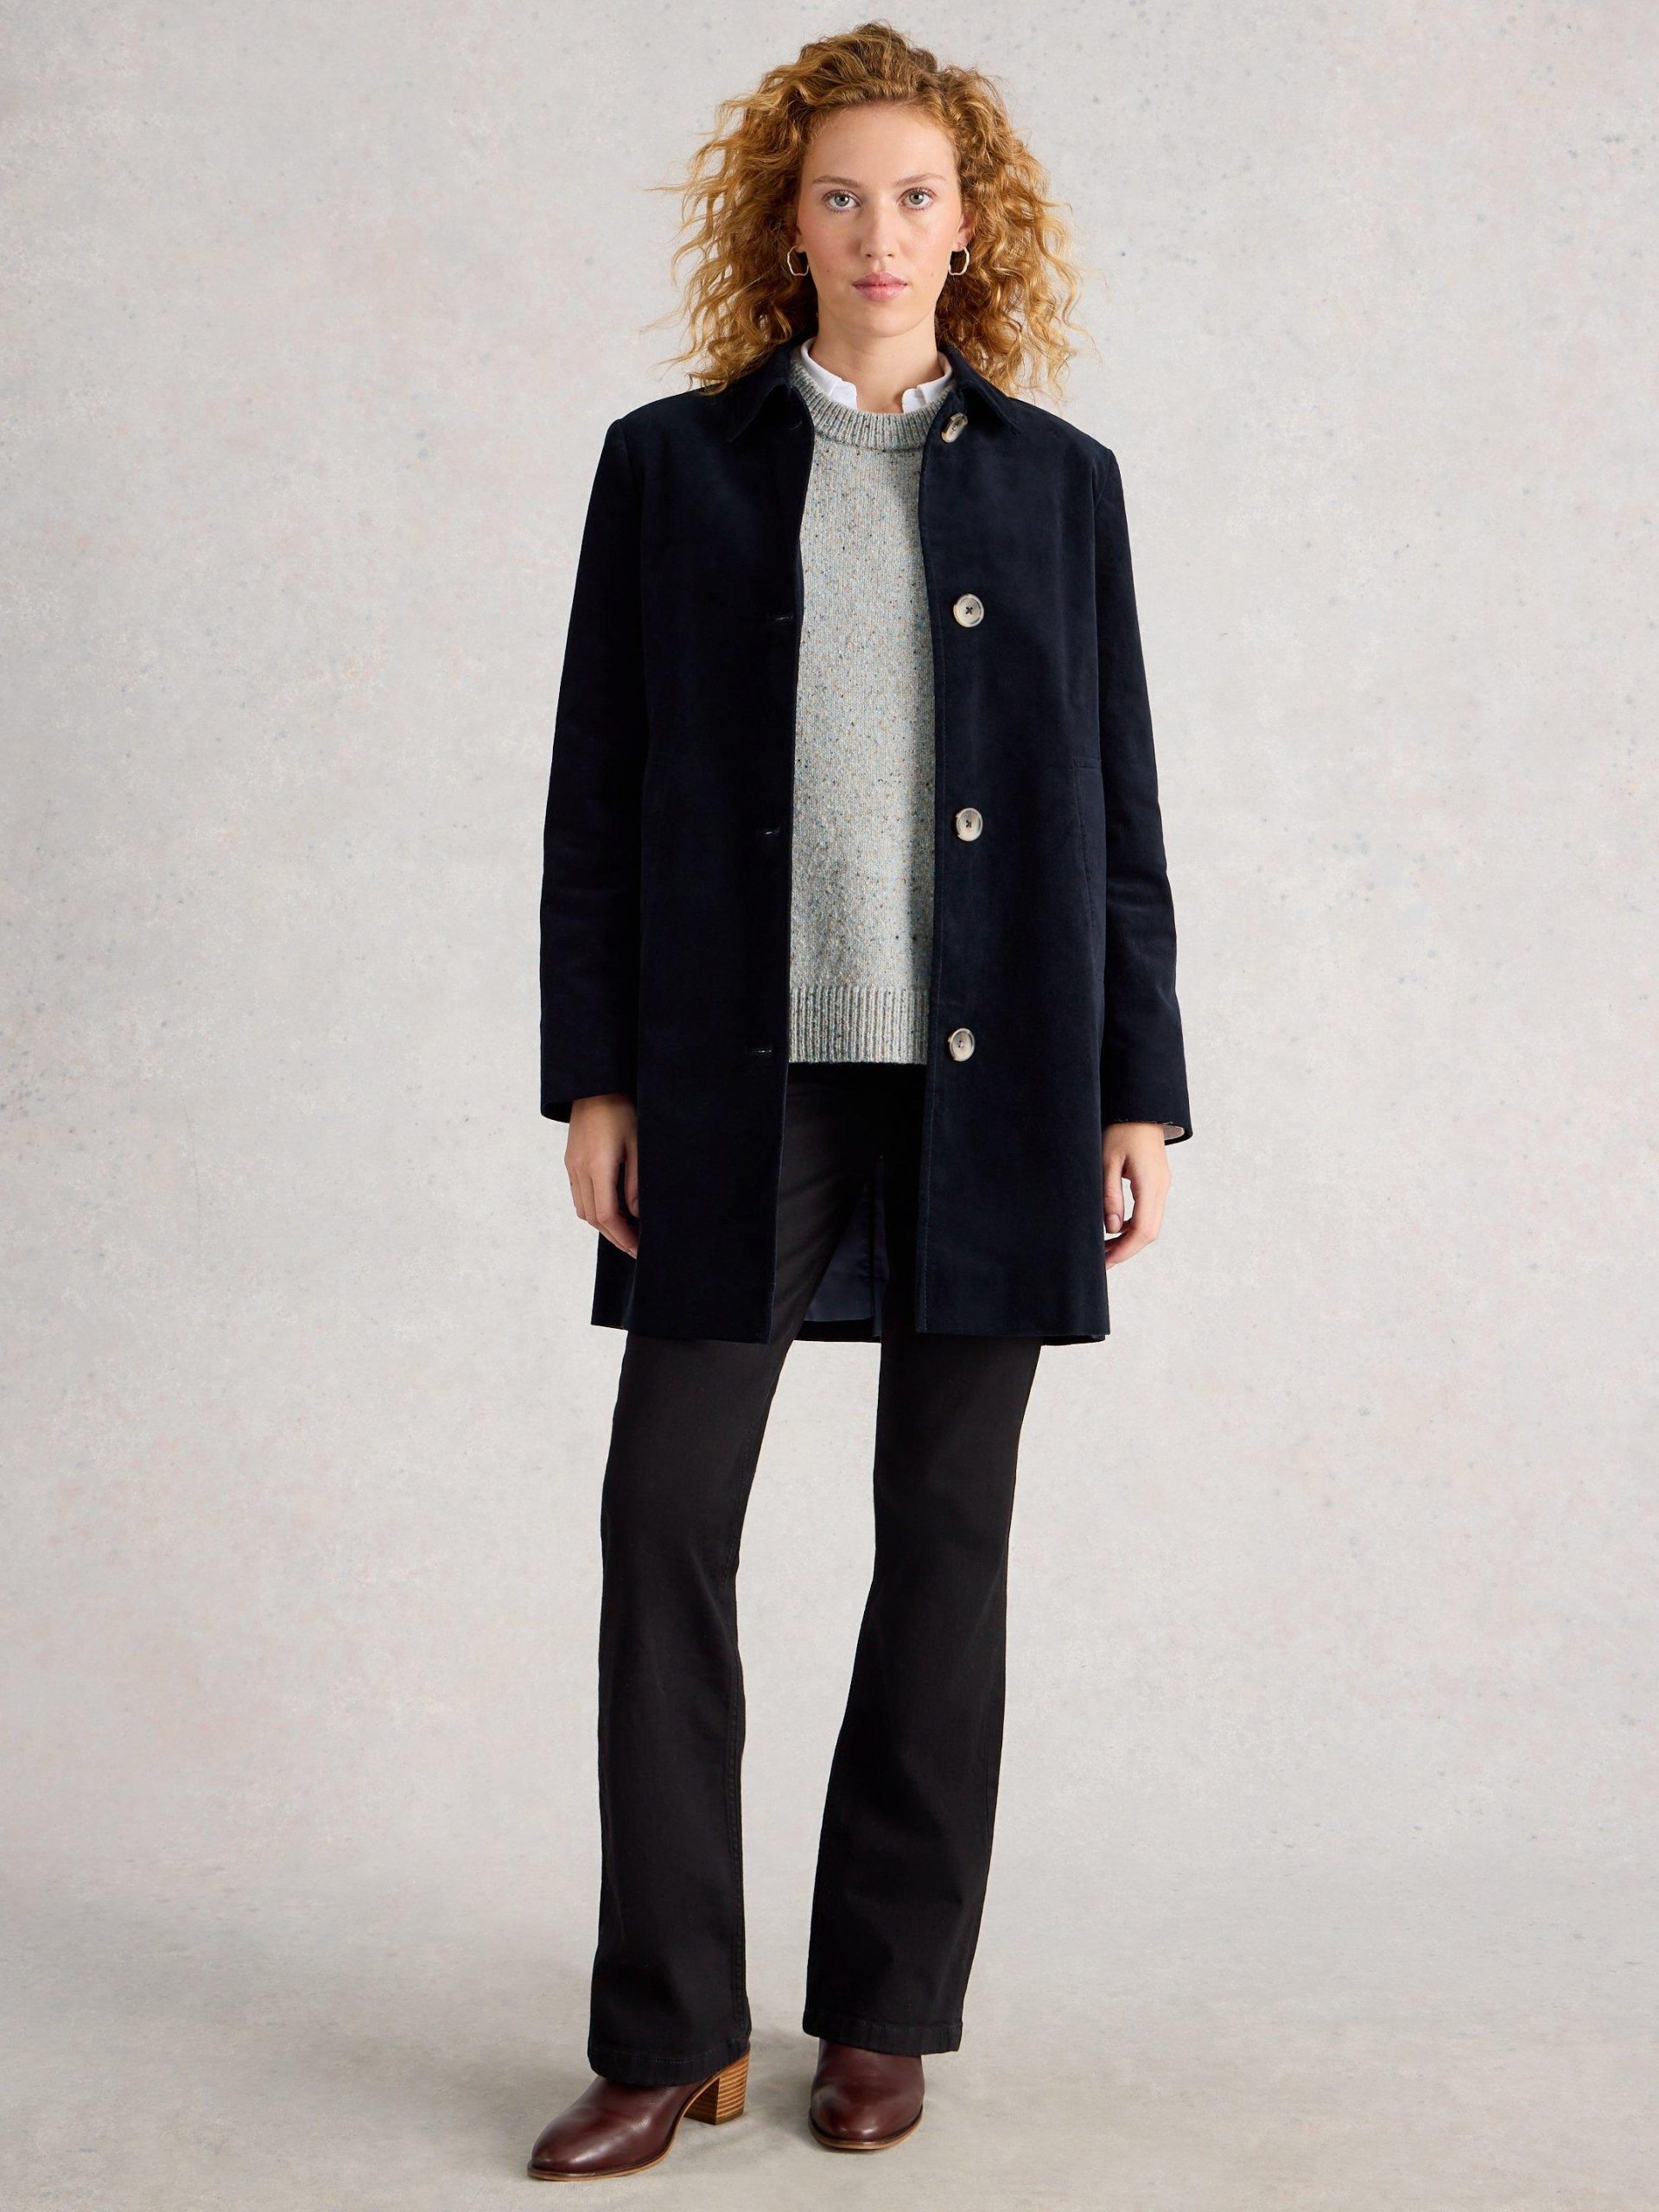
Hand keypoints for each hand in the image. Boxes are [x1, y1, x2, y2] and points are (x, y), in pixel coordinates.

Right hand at [566, 1094, 639, 1256]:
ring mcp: (572, 1167)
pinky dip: (593, 1210)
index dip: (622, 1236)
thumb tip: (635, 1214)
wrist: (594, 1087)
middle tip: (635, 1248)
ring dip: (603, 1226)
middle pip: (593, 1218)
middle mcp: (580, 1170)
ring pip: (583, 1210)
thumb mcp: (637, 1145)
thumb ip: (635, 1182)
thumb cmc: (621, 1111)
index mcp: (598, 1166)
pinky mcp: (570, 1163)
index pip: (606, 1214)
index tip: (638, 1248)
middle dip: (614, 1237)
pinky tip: (611, 1212)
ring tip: (625, 1232)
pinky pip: (578, 1197)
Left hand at [1102, 1121, 1169, 1270]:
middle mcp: (1161, 1188)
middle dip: (1126, 1250)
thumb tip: (1110, 1228)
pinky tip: (1113, 1229)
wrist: (1140, 1108)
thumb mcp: (1107, 1161)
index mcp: (1151, 1184)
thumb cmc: (1121, 1130)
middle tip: (1101, 1262)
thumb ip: (1110, 1195)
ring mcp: (1161, 1186)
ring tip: (1104, 1249)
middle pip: (1149, 1232)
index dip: (1125, 1250)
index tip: (1106, 1262)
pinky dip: (1132, 1226)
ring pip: (1150, 1225)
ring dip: (1129, 1240)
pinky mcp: (1156, 1184)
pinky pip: (1148, 1213)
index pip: (1143, 1229)